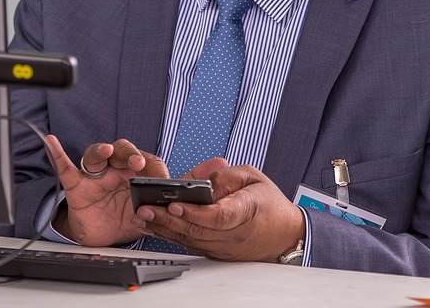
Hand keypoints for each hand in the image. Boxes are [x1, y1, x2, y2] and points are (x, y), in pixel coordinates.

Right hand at [44, 134, 168, 246]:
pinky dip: (57, 154)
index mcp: (135, 174)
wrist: (101, 238)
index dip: (155, 169)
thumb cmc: (123, 219)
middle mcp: (115, 170)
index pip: (147, 162)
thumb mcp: (145, 217)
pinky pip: (65, 168)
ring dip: (101, 151)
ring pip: (96, 155)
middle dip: (130, 154)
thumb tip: (171, 211)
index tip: (163, 181)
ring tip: (106, 150)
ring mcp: (95, 176)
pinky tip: (51, 141)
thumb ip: (157, 212)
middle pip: (122, 151)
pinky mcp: (76, 186)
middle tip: (137, 164)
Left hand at [134, 161, 304, 261]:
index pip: (218, 216)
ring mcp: (224, 247)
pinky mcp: (217, 252)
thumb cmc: (269, 203)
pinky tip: (155, 225)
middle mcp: (233, 233)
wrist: (285, 234)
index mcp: (246, 211)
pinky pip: (191, 244)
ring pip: (190, 239)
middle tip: (146, 208)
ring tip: (143, 216)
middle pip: (197, 230)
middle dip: (168, 219)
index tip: (175, 203)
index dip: (195, 211)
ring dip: (164, 228)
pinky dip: (172, 235)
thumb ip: (224, 177)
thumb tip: (198, 182)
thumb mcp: (252, 177)